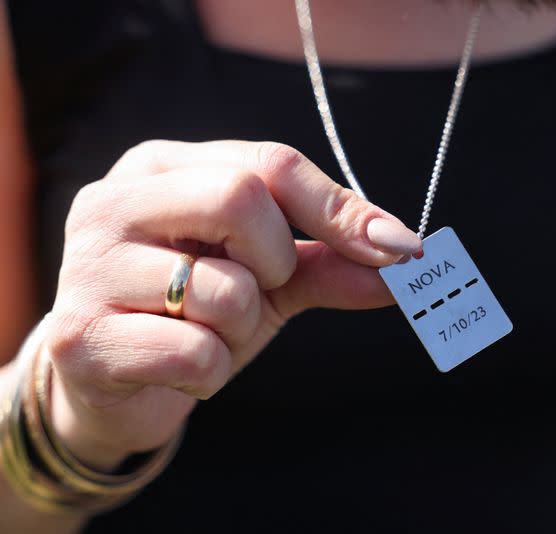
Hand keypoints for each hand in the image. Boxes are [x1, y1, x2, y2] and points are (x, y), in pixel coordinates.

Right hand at [44, 140, 421, 469]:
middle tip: (256, 288)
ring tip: (205, 334)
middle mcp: (114, 202)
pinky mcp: (80, 335)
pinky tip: (178, 370)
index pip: (267, 162)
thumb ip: (331, 261)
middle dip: (275, 260)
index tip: (400, 247)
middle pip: (241, 198)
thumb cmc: (193, 314)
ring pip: (224, 289)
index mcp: (159, 168)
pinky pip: (195, 352)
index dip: (339, 208)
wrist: (112, 385)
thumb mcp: (266, 278)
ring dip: (242, 329)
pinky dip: (210, 372)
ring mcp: (87, 266)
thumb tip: (408, 259)